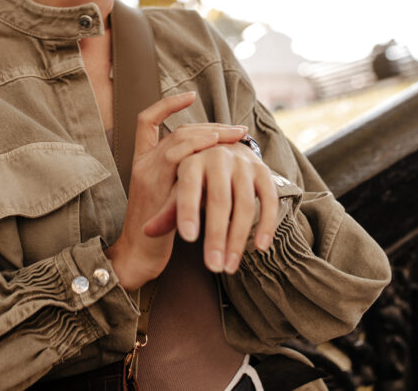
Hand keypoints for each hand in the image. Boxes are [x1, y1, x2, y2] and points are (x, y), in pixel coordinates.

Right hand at [104, 92, 246, 290]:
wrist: (137, 257)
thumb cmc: (156, 234)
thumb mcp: (168, 200)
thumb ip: (181, 180)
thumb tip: (210, 168)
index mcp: (142, 162)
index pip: (148, 121)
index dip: (167, 105)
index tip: (189, 95)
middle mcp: (143, 163)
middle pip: (176, 129)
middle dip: (210, 126)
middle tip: (237, 129)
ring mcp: (147, 173)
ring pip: (179, 139)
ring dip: (211, 135)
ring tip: (234, 136)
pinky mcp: (154, 186)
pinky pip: (178, 158)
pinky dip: (199, 147)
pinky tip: (218, 148)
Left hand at [142, 139, 278, 274]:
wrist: (227, 149)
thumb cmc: (198, 178)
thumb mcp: (179, 189)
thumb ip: (167, 211)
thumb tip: (147, 232)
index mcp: (192, 161)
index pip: (188, 187)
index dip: (188, 210)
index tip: (188, 238)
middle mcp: (219, 158)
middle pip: (219, 200)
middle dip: (216, 235)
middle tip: (212, 266)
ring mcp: (244, 164)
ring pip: (245, 204)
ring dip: (238, 239)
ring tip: (229, 267)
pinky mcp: (264, 172)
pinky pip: (269, 200)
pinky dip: (267, 224)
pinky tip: (260, 247)